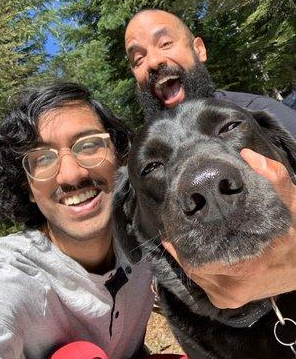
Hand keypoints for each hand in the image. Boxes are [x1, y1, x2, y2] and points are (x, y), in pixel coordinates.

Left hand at [162, 149, 295, 308]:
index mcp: (249, 260)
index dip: (183, 231)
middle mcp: (236, 282)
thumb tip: (246, 156)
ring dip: (184, 252)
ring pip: (194, 273)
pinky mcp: (227, 301)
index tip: (175, 214)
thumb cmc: (295, 233)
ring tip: (177, 231)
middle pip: (193, 261)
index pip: (200, 249)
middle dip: (181, 240)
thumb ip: (272, 177)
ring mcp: (231, 295)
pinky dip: (192, 265)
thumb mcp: (290, 202)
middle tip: (174, 220)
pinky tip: (186, 249)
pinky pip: (200, 282)